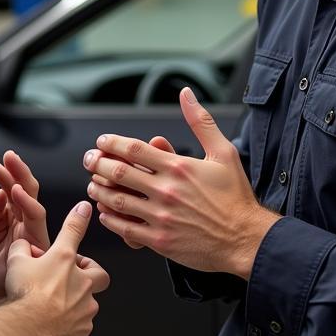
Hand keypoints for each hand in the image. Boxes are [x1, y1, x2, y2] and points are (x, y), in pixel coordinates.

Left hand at [0, 151, 49, 301]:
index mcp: (8, 226)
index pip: (9, 196)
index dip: (5, 179)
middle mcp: (22, 229)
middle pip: (24, 193)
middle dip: (17, 172)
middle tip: (8, 156)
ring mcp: (31, 236)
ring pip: (32, 201)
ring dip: (22, 180)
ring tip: (10, 164)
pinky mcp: (38, 246)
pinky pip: (36, 218)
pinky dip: (27, 203)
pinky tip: (15, 192)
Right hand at [6, 202, 109, 335]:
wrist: (26, 333)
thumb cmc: (22, 296)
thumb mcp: (16, 263)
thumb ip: (22, 249)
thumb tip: (23, 246)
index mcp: (64, 261)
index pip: (74, 231)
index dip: (79, 217)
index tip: (84, 209)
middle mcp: (81, 284)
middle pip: (99, 275)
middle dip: (91, 275)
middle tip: (76, 278)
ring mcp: (85, 312)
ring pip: (87, 307)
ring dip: (73, 307)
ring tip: (51, 312)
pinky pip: (77, 334)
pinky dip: (67, 333)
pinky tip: (50, 334)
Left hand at [83, 88, 278, 276]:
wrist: (246, 239)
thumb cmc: (236, 197)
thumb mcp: (223, 152)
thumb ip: (200, 122)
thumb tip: (187, 94)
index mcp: (177, 167)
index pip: (134, 149)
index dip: (112, 144)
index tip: (102, 142)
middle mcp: (165, 190)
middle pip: (118, 173)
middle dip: (97, 164)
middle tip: (89, 160)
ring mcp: (160, 217)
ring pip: (117, 201)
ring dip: (99, 191)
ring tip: (93, 185)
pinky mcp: (159, 241)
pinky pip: (125, 229)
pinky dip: (110, 219)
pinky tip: (106, 213)